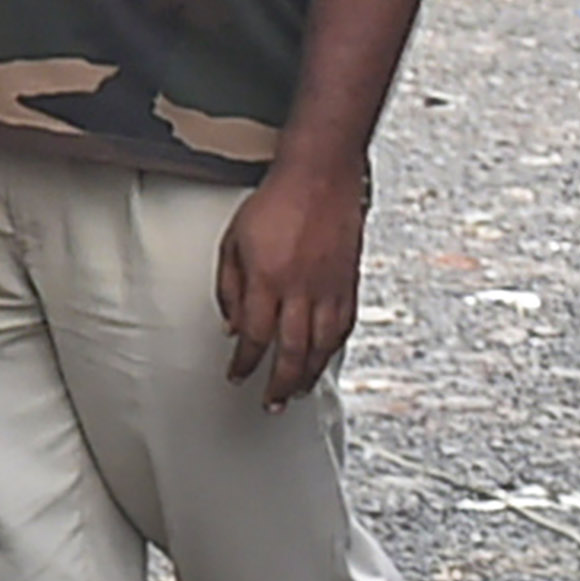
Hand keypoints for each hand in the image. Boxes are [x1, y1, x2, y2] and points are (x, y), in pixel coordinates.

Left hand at [216, 161, 367, 407]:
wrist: (319, 177)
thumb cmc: (273, 204)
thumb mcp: (232, 242)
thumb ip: (229, 287)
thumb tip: (231, 325)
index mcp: (267, 280)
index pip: (254, 336)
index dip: (245, 363)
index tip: (237, 376)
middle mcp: (301, 290)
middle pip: (292, 351)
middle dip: (280, 383)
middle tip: (270, 403)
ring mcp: (330, 288)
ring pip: (322, 346)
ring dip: (308, 375)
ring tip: (296, 392)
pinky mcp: (350, 283)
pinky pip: (343, 327)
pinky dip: (332, 350)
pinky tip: (323, 359)